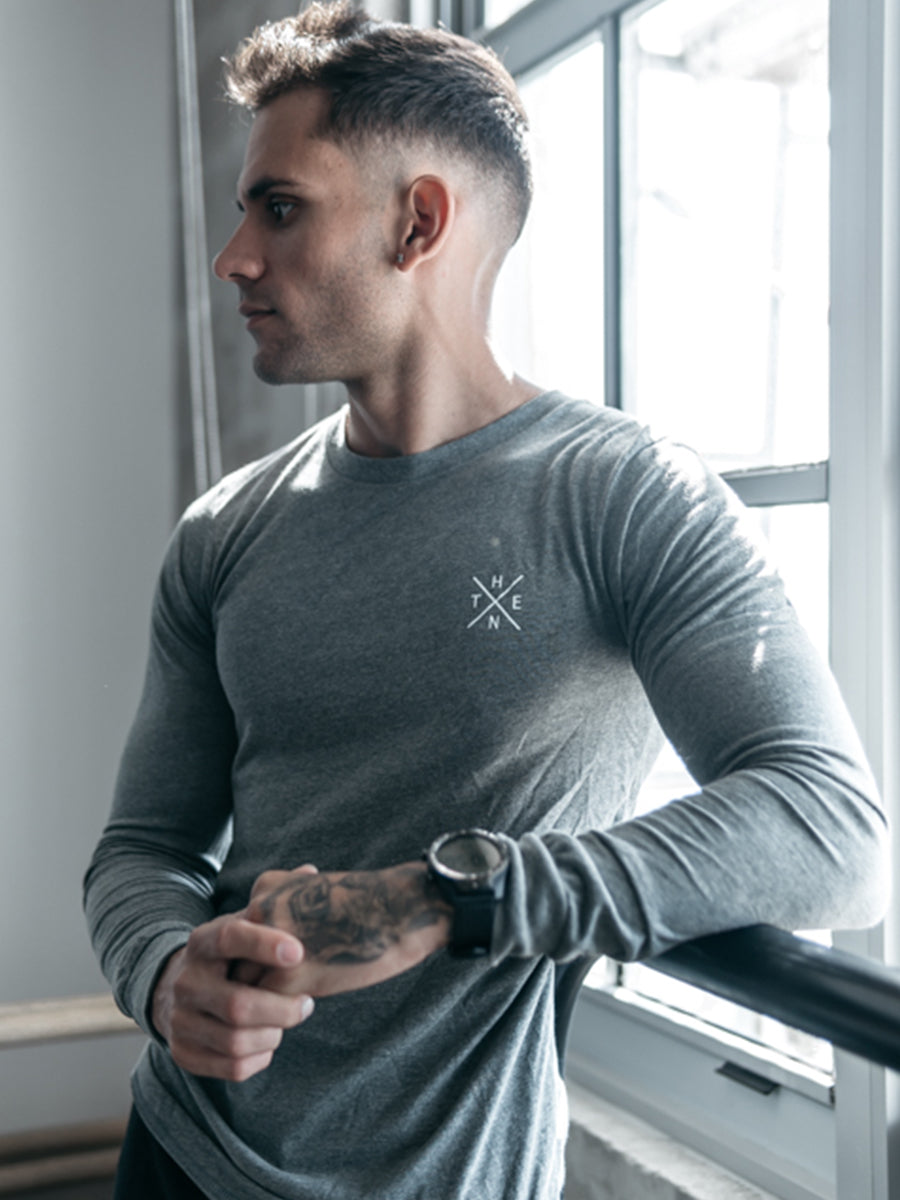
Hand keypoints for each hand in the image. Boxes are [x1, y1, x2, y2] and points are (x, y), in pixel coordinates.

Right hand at [151, 912, 313, 1080]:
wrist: (176, 989)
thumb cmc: (229, 953)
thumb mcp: (243, 923)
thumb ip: (274, 901)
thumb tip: (311, 871)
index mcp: (202, 941)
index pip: (230, 938)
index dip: (265, 944)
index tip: (299, 952)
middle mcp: (185, 981)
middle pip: (238, 1005)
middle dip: (282, 1009)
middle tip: (307, 1004)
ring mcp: (180, 1020)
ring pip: (236, 1041)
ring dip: (273, 1034)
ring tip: (287, 1021)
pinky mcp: (183, 1052)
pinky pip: (231, 1068)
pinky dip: (260, 1058)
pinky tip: (269, 1040)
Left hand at [243, 861, 451, 997]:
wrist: (399, 909)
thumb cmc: (366, 901)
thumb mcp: (314, 887)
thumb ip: (283, 907)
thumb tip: (268, 942)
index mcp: (264, 891)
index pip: (234, 937)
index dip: (248, 958)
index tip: (260, 970)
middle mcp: (260, 915)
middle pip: (232, 963)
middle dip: (245, 983)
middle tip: (255, 1002)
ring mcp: (271, 947)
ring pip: (243, 990)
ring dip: (257, 1007)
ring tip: (275, 1014)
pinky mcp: (291, 977)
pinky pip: (266, 1009)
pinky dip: (277, 1018)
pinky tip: (297, 1013)